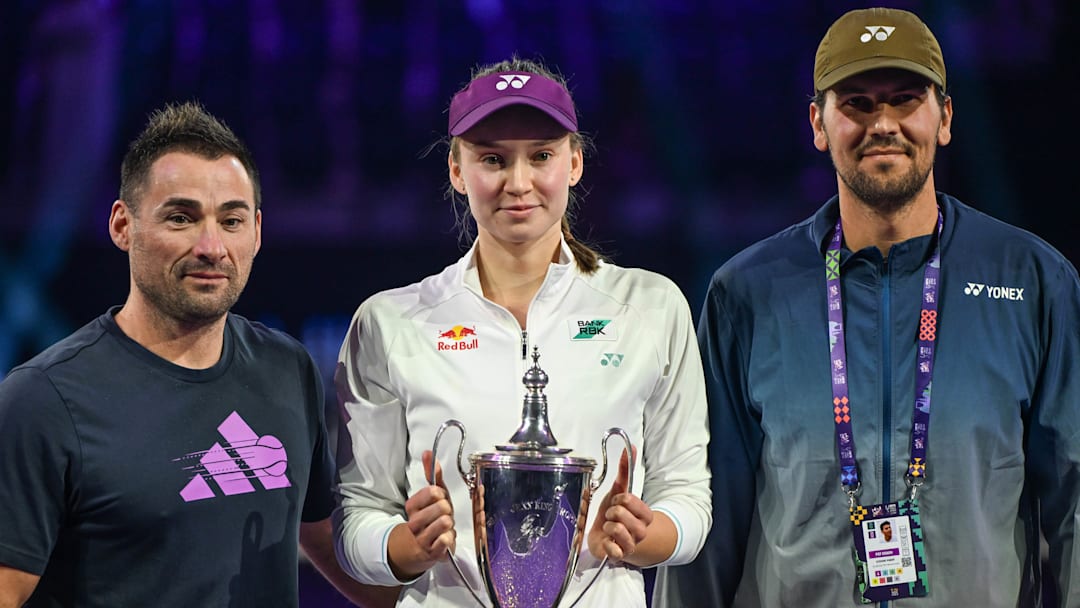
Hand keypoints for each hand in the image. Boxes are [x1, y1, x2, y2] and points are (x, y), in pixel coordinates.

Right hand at [387, 450, 455, 578]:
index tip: (439, 499)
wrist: (419, 547)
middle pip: (442, 507)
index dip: (441, 495)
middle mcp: (414, 522)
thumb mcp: (433, 495)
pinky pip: (447, 540)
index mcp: (412, 506)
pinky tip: (445, 538)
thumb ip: (432, 474)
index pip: (432, 492)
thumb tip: (427, 453)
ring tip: (445, 527)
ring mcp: (422, 538)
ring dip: (450, 524)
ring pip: (445, 522)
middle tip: (444, 515)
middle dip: (447, 510)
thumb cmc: (431, 517)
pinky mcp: (431, 553)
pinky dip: (450, 538)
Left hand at [587, 447, 650, 562]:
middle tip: (611, 515)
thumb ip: (625, 470)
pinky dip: (606, 543)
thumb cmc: (613, 514)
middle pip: (621, 513)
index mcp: (644, 514)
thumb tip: (631, 447)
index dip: (619, 499)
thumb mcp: (618, 491)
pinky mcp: (619, 556)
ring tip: (609, 527)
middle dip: (611, 512)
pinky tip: (608, 541)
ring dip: (607, 526)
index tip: (617, 501)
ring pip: (616, 529)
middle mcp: (640, 531)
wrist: (606, 538)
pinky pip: (612, 548)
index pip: (630, 500)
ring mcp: (631, 544)